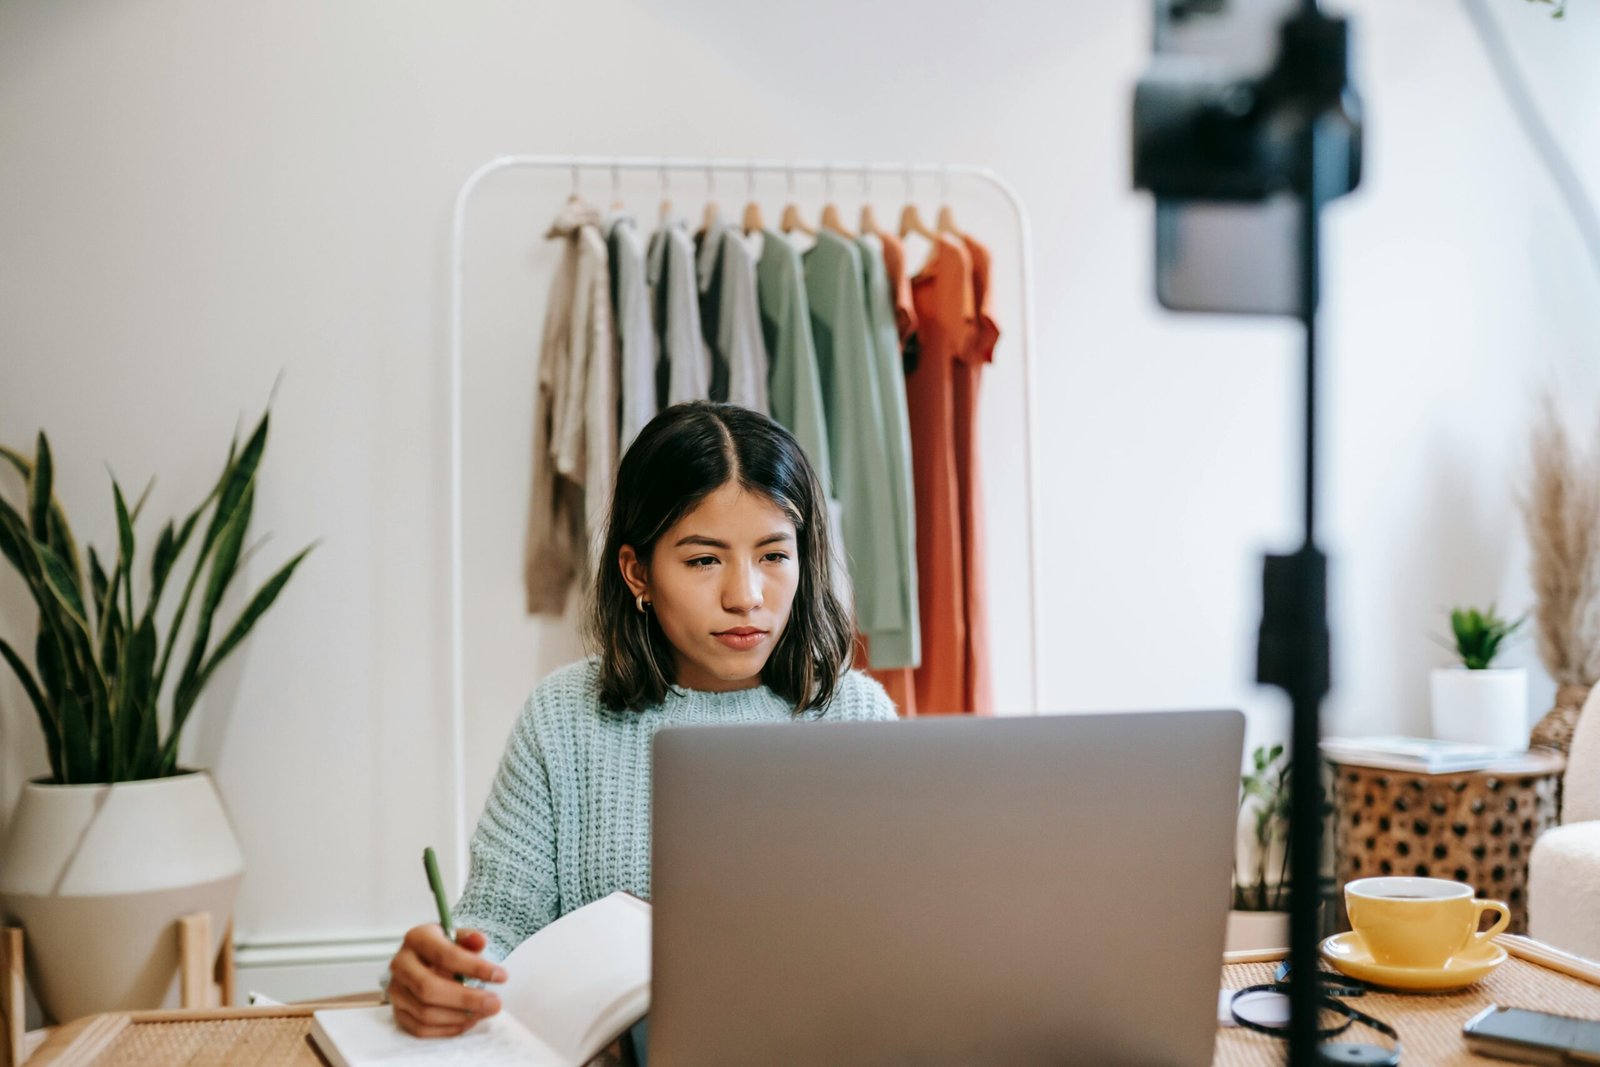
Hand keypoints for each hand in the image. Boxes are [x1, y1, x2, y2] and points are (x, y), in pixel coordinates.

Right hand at [388, 924, 507, 1036]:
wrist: (424, 960)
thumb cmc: (445, 948)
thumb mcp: (457, 936)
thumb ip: (470, 938)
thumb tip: (480, 941)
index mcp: (416, 938)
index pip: (445, 955)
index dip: (475, 968)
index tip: (502, 976)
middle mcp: (400, 964)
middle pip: (429, 989)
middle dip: (467, 999)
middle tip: (495, 1003)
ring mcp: (395, 990)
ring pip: (425, 1013)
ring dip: (460, 1017)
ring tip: (484, 1012)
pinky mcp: (397, 1012)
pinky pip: (421, 1029)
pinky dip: (448, 1028)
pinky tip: (468, 1020)